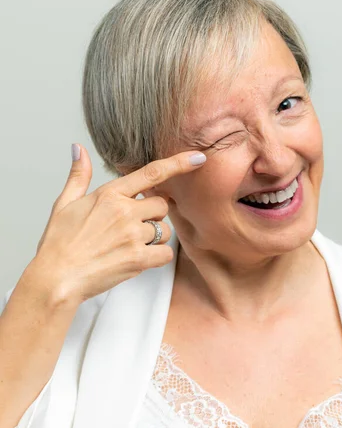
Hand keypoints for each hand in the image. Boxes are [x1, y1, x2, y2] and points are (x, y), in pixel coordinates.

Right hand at [33, 144, 205, 305]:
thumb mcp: (64, 203)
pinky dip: (157, 257)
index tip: (199, 157)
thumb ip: (79, 175)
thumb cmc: (58, 243)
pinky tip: (138, 259)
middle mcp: (124, 211)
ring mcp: (132, 236)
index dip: (179, 163)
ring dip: (154, 238)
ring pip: (164, 231)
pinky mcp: (137, 259)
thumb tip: (79, 149)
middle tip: (133, 227)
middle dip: (153, 215)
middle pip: (162, 205)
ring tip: (128, 246)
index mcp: (109, 194)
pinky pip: (165, 254)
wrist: (56, 278)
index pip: (152, 173)